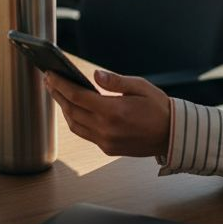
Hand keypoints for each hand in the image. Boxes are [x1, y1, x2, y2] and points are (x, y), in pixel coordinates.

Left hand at [45, 69, 171, 157]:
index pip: (77, 96)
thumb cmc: (159, 108)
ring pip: (74, 125)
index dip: (60, 84)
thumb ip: (115, 81)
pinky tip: (74, 109)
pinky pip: (84, 134)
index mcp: (113, 111)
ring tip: (58, 93)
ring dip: (64, 109)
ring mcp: (106, 141)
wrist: (173, 135)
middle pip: (71, 110)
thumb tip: (94, 75)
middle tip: (49, 81)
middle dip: (58, 94)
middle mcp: (106, 129)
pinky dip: (75, 120)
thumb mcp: (140, 86)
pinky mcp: (108, 148)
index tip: (50, 74)